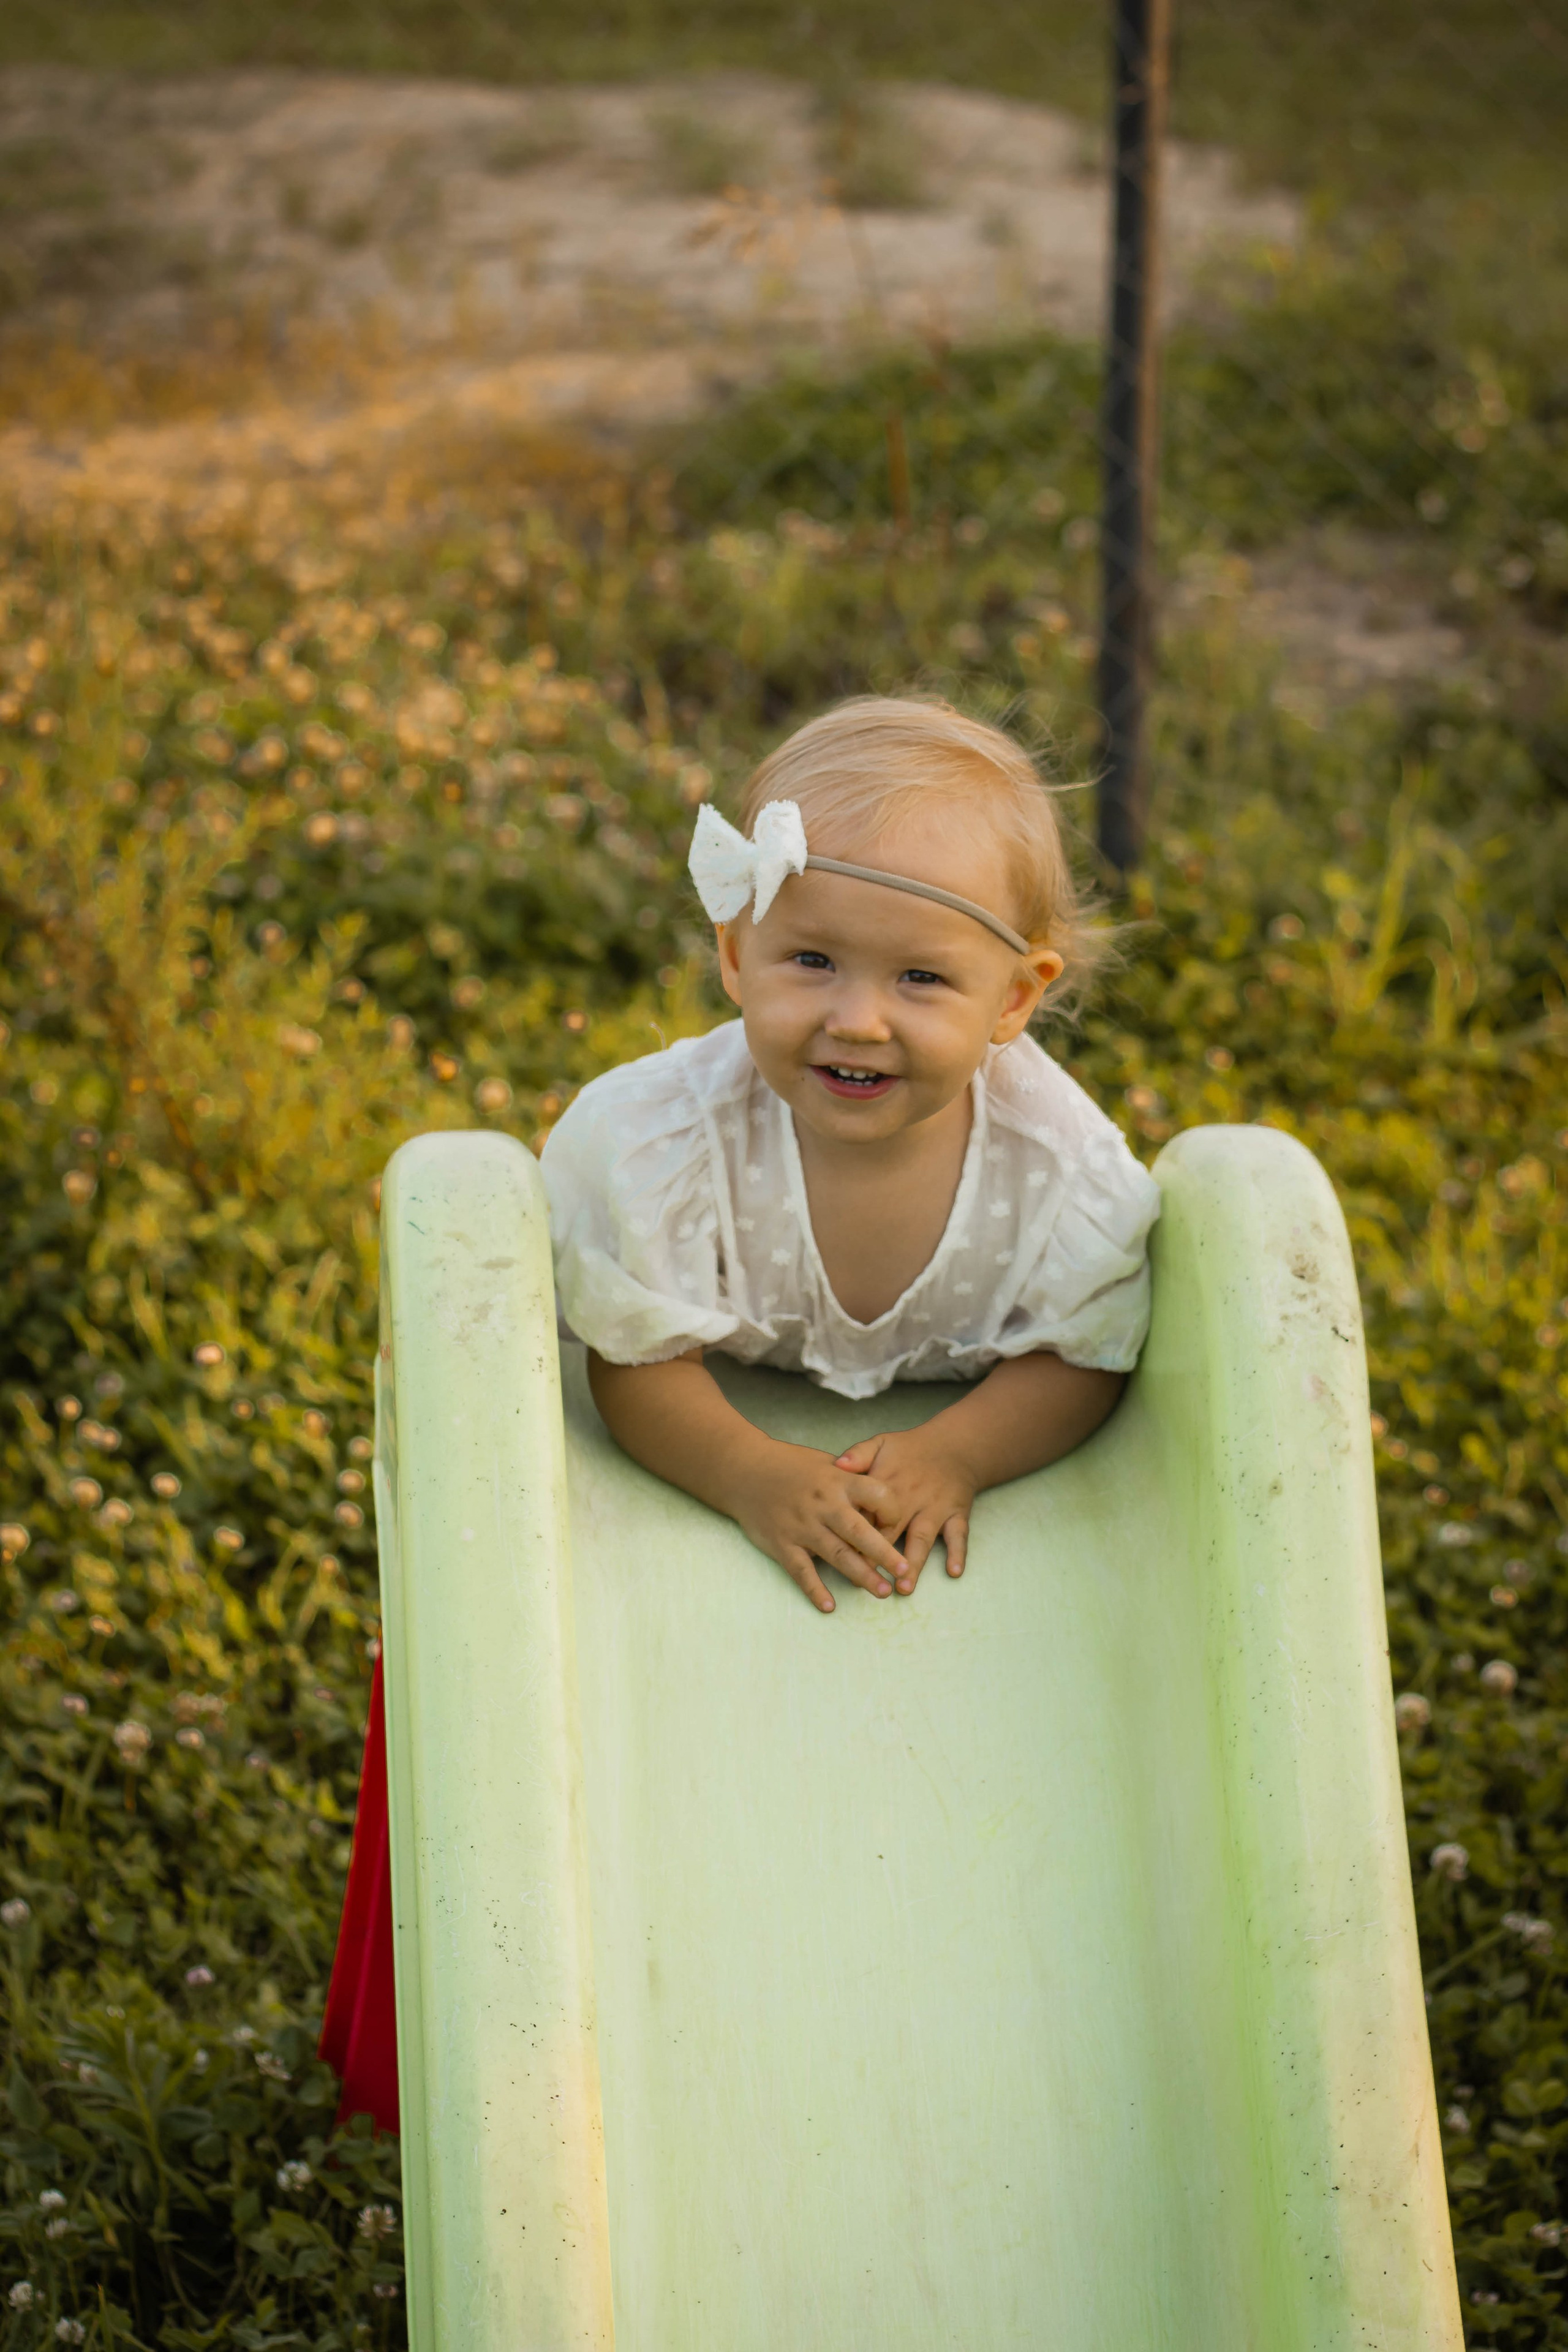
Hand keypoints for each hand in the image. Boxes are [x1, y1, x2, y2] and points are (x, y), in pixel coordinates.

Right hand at [729, 1439, 909, 1615]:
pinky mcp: (782, 1543)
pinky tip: (829, 1606)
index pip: (876, 1494)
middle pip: (858, 1531)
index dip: (892, 1510)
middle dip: (884, 1553)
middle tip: (904, 1572)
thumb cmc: (791, 1466)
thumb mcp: (827, 1464)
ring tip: (882, 1591)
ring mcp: (801, 1526)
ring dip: (860, 1575)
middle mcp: (823, 1504)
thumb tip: (885, 1503)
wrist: (745, 1470)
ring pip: (836, 1554)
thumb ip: (854, 1482)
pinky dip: (815, 1589)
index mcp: (838, 1481)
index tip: (899, 1525)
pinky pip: (801, 1570)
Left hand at [832, 1427, 977, 1593]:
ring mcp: (935, 1508)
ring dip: (914, 1563)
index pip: (866, 1511)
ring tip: (904, 1587)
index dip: (853, 1534)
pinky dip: (957, 1552)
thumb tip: (837, 1464)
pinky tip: (953, 1571)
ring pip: (923, 1538)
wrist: (954, 1446)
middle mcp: (911, 1498)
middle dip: (880, 1557)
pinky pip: (958, 1535)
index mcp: (887, 1483)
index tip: (841, 1555)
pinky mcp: (957, 1513)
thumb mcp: (881, 1443)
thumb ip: (858, 1455)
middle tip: (868, 1582)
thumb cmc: (910, 1450)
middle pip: (892, 1530)